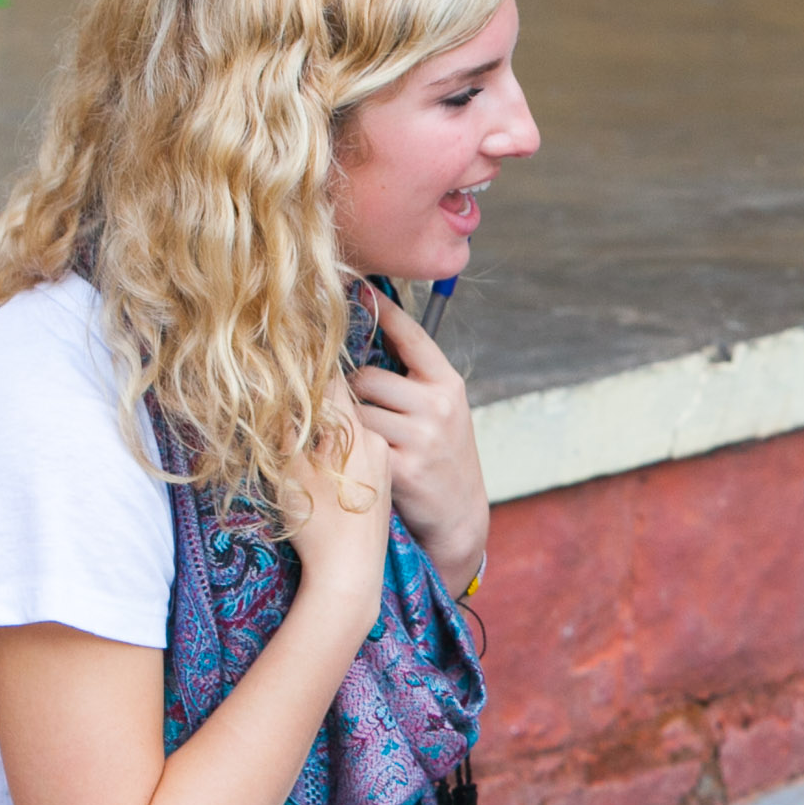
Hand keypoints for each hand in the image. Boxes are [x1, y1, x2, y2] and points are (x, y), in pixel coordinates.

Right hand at [277, 380, 393, 626]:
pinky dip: (340, 446)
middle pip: (346, 401)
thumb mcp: (290, 473)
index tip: (289, 368)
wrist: (352, 576)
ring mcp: (382, 461)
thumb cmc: (318, 527)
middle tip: (290, 402)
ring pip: (353, 425)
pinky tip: (324, 464)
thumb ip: (286, 428)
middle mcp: (375, 441)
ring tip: (304, 438)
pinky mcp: (384, 479)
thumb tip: (278, 394)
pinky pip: (360, 448)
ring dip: (329, 424)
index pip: (333, 381)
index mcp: (354, 432)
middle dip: (318, 397)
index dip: (308, 372)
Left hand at [349, 281, 489, 585]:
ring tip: (356, 438)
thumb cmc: (441, 457)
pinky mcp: (401, 468)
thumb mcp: (442, 412)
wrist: (459, 518)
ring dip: (347, 422)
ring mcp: (422, 437)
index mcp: (448, 384)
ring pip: (356, 409)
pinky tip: (349, 455)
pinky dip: (344, 446)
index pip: (409, 335)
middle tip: (355, 412)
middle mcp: (438, 406)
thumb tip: (367, 330)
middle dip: (353, 392)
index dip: (380, 310)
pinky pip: (354, 443)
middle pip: (367, 376)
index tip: (356, 286)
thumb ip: (412, 378)